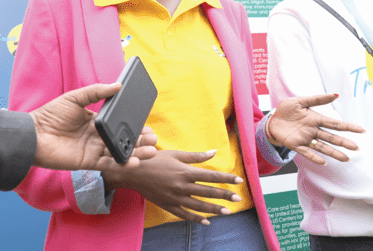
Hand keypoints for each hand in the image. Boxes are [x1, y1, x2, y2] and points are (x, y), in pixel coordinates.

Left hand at [30, 83, 157, 170]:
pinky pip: (108, 164)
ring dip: (135, 153)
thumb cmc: (50, 114)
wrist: (33, 134)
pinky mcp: (87, 162)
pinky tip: (134, 161)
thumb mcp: (75, 98)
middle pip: (122, 140)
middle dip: (139, 140)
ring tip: (150, 151)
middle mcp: (96, 138)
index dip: (132, 126)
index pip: (118, 125)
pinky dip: (121, 164)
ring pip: (118, 153)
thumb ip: (96, 92)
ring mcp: (93, 151)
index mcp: (95, 122)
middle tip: (153, 139)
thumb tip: (117, 85)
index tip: (147, 125)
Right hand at [103, 149, 243, 224]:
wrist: (133, 173)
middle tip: (237, 198)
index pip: (211, 175)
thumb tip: (213, 152)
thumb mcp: (176, 154)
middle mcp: (182, 186)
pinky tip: (206, 221)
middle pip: (207, 192)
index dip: (226, 178)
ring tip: (227, 211)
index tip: (239, 180)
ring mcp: (175, 198)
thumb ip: (196, 156)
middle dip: (224, 195)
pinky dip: (195, 218)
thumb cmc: (155, 160)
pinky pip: (184, 214)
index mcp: (185, 172)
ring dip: (213, 209)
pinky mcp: (168, 205)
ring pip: (198, 206)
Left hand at [269, 94, 365, 164]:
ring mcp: (305, 139)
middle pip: (332, 137)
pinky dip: (315, 157)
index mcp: (316, 119)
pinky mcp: (296, 145)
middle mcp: (313, 130)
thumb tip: (336, 95)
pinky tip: (324, 162)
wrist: (272, 119)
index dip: (348, 127)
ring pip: (323, 147)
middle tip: (357, 148)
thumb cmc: (287, 109)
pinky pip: (307, 152)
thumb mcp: (301, 101)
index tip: (361, 131)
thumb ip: (317, 99)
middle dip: (344, 143)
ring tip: (346, 159)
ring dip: (334, 153)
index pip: (335, 124)